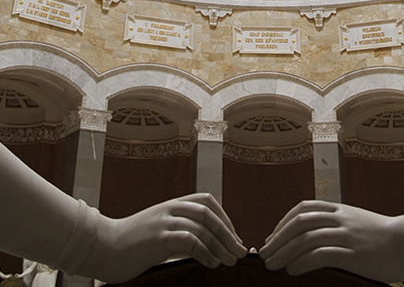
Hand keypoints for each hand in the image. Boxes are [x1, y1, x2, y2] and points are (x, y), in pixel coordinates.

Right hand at [90, 193, 246, 282]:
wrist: (102, 246)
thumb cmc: (131, 243)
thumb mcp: (158, 228)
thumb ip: (178, 228)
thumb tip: (206, 242)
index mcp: (172, 204)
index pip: (207, 201)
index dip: (224, 217)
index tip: (234, 237)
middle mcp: (170, 208)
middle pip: (209, 214)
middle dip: (228, 233)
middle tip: (240, 252)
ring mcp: (164, 221)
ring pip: (202, 227)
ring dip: (220, 245)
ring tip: (229, 261)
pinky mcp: (158, 238)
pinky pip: (189, 240)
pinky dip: (205, 252)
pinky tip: (211, 263)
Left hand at [259, 200, 403, 283]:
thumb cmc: (384, 236)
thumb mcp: (356, 221)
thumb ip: (336, 223)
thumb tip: (311, 236)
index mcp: (339, 208)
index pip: (303, 208)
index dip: (283, 222)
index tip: (272, 236)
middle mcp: (340, 218)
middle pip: (300, 222)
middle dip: (278, 237)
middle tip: (264, 253)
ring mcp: (347, 234)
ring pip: (307, 237)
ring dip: (285, 251)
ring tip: (273, 264)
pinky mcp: (354, 253)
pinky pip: (321, 254)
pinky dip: (303, 261)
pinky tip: (293, 270)